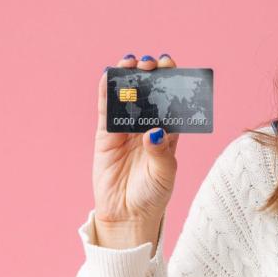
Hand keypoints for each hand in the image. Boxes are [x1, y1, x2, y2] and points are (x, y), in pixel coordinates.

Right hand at [92, 53, 181, 233]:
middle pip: (149, 95)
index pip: (171, 102)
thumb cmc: (152, 195)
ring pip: (127, 98)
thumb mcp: (164, 174)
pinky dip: (106, 93)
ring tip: (131, 62)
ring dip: (129, 79)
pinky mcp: (105, 136)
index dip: (172, 83)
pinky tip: (108, 76)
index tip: (171, 66)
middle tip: (152, 62)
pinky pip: (106, 111)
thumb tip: (155, 131)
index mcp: (168, 134)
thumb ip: (161, 152)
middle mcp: (147, 127)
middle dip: (151, 76)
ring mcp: (125, 130)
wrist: (127, 214)